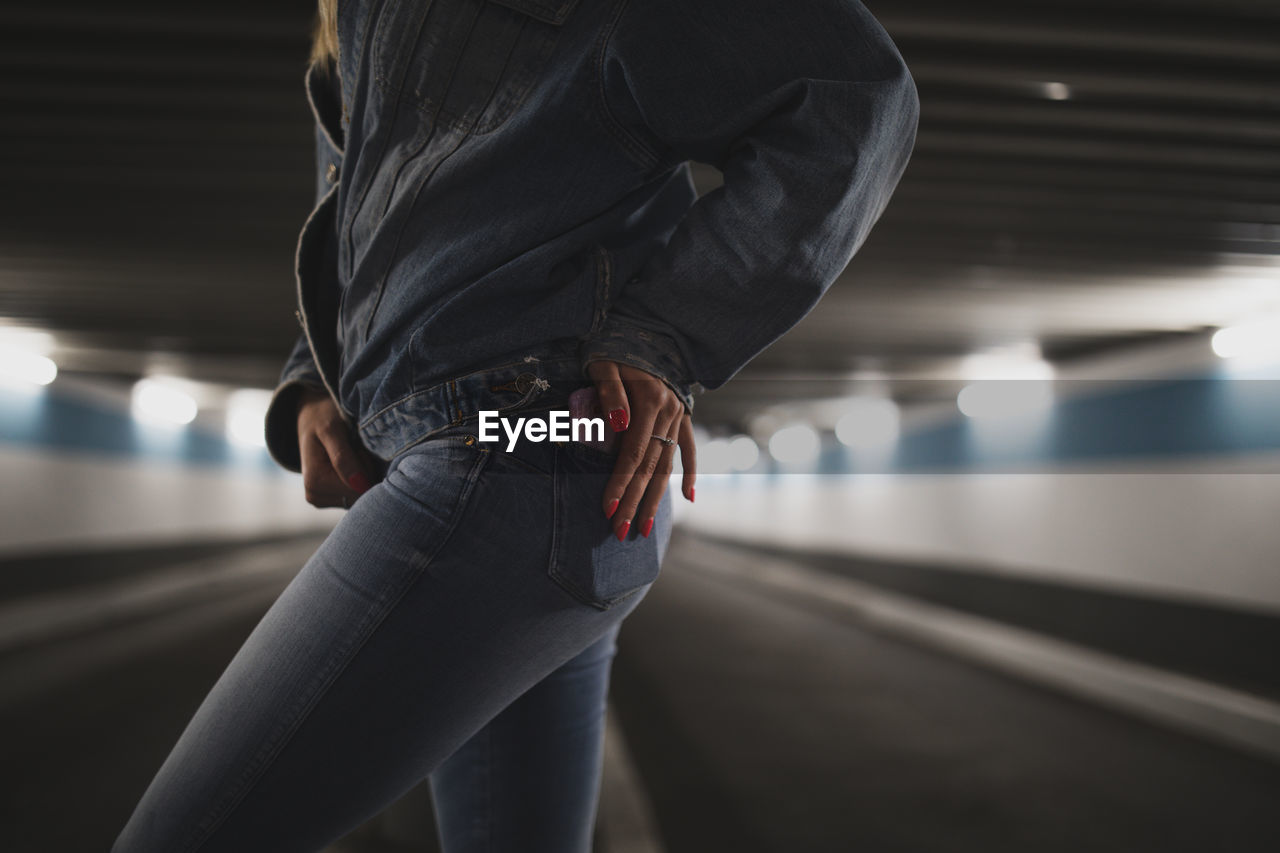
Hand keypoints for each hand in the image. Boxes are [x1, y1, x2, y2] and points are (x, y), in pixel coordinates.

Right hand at [296, 387, 373, 508]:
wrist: (311, 416)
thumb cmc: (322, 418)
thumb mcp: (332, 430)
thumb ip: (343, 457)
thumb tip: (359, 484)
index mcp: (314, 482)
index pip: (359, 488)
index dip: (366, 468)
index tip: (358, 448)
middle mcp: (315, 496)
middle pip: (360, 494)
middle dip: (366, 472)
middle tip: (355, 449)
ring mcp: (321, 500)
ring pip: (360, 495)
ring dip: (364, 474)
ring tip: (351, 454)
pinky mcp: (329, 499)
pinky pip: (355, 494)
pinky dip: (360, 478)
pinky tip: (351, 463)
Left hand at [588, 360, 695, 540]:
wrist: (650, 329)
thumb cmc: (617, 347)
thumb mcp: (606, 363)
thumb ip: (611, 393)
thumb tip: (617, 425)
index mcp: (648, 402)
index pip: (632, 453)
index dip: (621, 483)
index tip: (609, 510)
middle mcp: (667, 413)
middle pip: (650, 466)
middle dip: (635, 502)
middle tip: (621, 531)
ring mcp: (678, 416)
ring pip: (667, 464)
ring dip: (657, 498)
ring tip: (645, 526)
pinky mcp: (683, 416)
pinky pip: (688, 449)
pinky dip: (690, 473)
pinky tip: (689, 499)